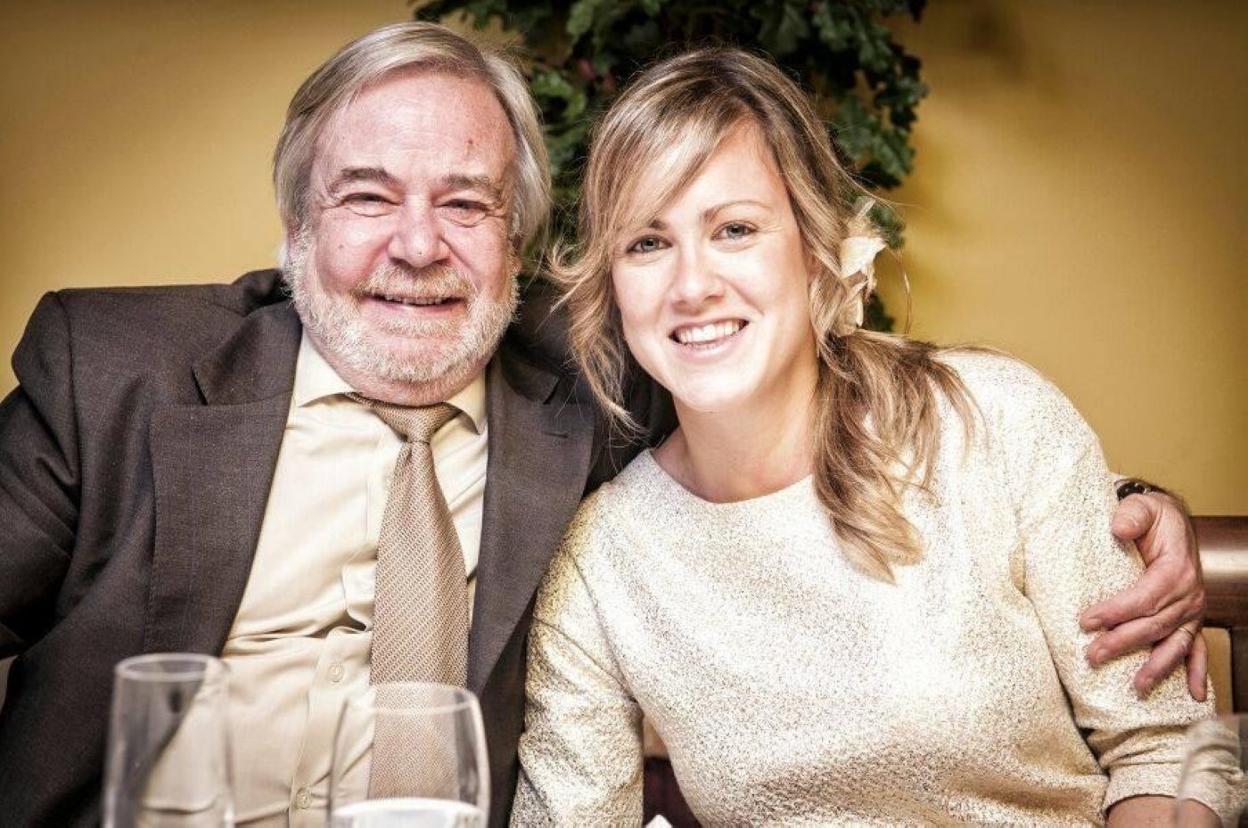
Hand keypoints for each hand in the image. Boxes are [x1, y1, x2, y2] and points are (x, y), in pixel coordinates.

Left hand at [1078, 491, 1207, 700]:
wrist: (1169, 521)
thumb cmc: (1152, 516)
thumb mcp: (1142, 507)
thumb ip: (1131, 515)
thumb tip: (1119, 528)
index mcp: (1176, 569)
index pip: (1144, 597)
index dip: (1116, 611)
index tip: (1086, 621)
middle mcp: (1190, 594)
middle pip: (1154, 624)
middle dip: (1123, 642)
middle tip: (1093, 655)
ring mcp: (1191, 610)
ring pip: (1174, 643)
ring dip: (1156, 667)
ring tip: (1137, 687)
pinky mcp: (1188, 619)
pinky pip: (1196, 648)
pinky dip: (1195, 671)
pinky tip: (1194, 694)